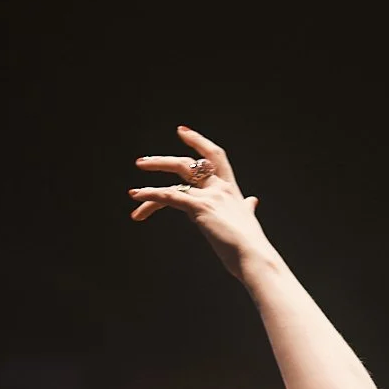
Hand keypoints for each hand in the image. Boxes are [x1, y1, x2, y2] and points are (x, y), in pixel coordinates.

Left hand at [129, 125, 270, 279]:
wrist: (254, 257)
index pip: (215, 156)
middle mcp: (220, 187)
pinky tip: (137, 197)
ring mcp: (210, 196)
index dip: (198, 141)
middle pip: (187, 164)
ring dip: (151, 185)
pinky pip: (170, 197)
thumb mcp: (248, 220)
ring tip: (133, 193)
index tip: (182, 131)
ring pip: (175, 182)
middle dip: (162, 162)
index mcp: (230, 189)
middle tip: (142, 162)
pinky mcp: (200, 208)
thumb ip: (247, 208)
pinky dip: (151, 195)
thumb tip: (252, 202)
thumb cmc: (251, 245)